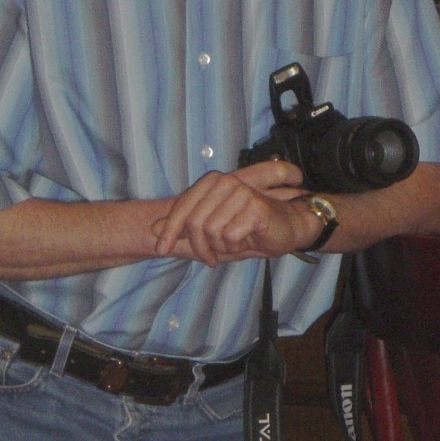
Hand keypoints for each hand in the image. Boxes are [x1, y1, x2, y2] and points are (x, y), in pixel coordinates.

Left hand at [152, 160, 312, 266]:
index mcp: (212, 181)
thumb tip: (153, 228)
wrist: (286, 227)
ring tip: (233, 246)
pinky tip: (246, 242)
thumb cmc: (248, 226)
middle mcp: (225, 182)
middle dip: (200, 247)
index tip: (160, 249)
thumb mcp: (211, 226)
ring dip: (221, 247)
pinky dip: (236, 246)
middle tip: (211, 259)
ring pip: (212, 231)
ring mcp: (241, 193)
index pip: (182, 207)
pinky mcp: (255, 208)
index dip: (169, 231)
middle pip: (195, 223)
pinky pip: (231, 236)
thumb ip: (184, 224)